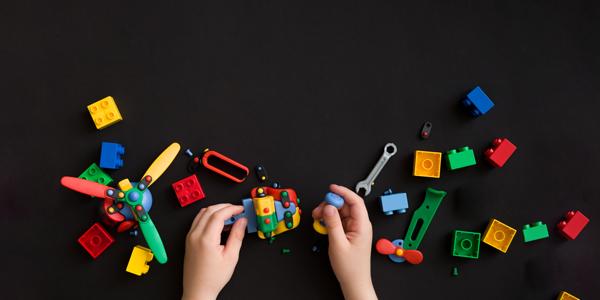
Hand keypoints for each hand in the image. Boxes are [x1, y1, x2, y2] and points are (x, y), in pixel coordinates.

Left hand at [183, 204, 246, 299]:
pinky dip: (209, 217)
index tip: (240, 209)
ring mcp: (190, 237)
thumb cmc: (212, 278)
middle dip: (224, 206)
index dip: (231, 209)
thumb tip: (242, 221)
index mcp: (205, 239)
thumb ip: (237, 236)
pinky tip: (219, 223)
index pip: (218, 214)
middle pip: (209, 210)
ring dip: (216, 210)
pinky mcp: (189, 239)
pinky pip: (198, 221)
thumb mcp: (231, 257)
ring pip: (202, 213)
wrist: (198, 290)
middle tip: (236, 210)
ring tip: (229, 216)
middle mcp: (195, 235)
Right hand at [312, 184, 376, 299]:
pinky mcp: (349, 233)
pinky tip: (322, 223)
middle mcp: (360, 225)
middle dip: (331, 203)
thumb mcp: (338, 244)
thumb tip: (328, 207)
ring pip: (341, 212)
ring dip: (329, 212)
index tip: (332, 188)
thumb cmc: (350, 267)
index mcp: (363, 226)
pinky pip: (339, 220)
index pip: (355, 201)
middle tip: (319, 209)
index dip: (343, 192)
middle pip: (346, 205)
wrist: (354, 282)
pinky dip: (330, 219)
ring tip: (317, 217)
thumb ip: (333, 223)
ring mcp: (355, 228)